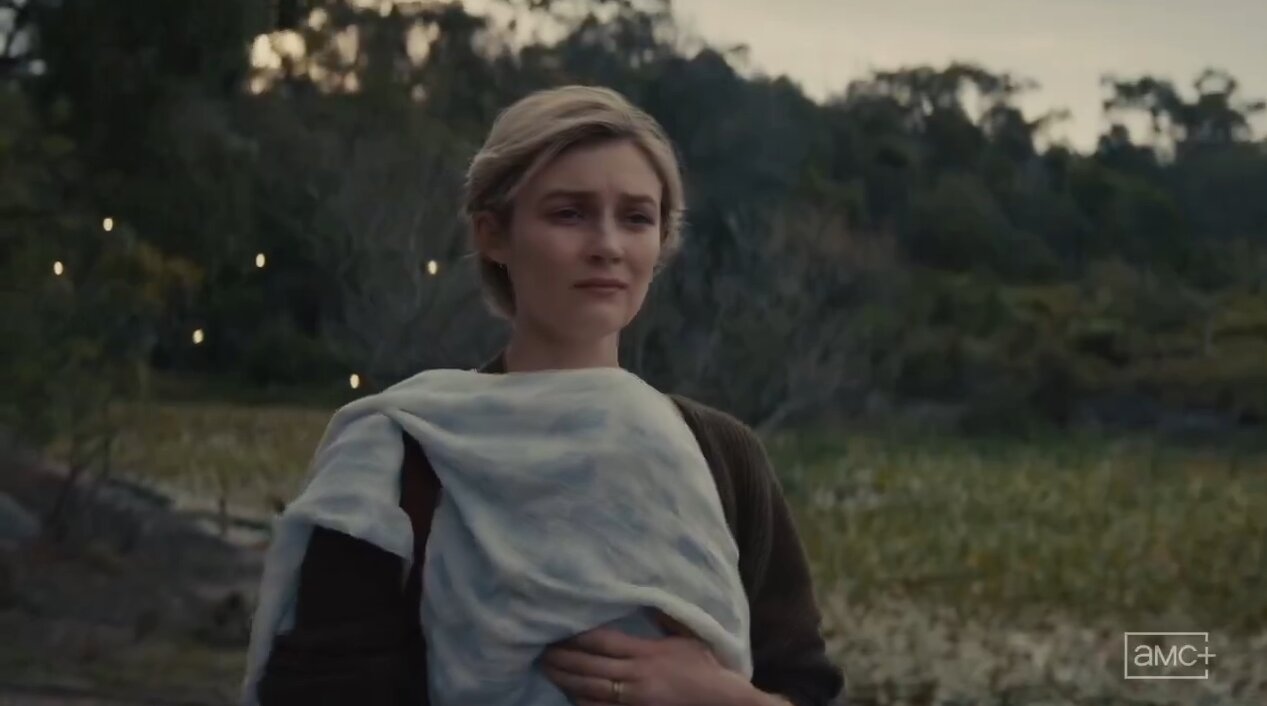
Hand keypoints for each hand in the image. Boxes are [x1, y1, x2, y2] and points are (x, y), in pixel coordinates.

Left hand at [539, 613, 750, 705]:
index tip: (558, 628)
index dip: (577, 636)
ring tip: (546, 669)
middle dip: (563, 658)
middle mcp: (636, 676)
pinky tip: (568, 694)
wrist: (722, 702)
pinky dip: (582, 702)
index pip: (604, 642)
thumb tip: (646, 597)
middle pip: (590, 667)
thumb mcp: (687, 637)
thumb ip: (663, 620)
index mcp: (647, 652)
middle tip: (541, 649)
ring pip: (590, 690)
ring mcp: (634, 700)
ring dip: (566, 680)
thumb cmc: (706, 667)